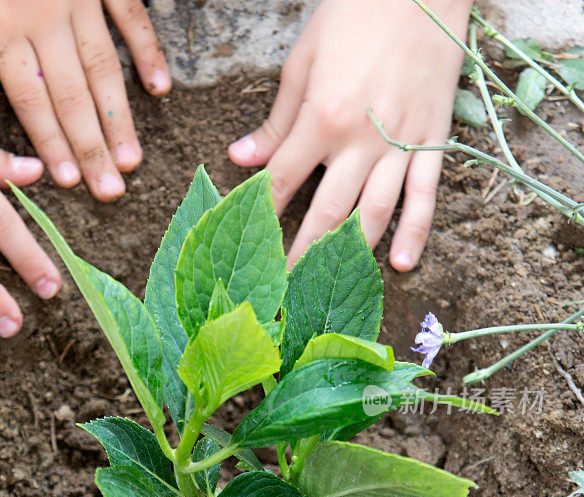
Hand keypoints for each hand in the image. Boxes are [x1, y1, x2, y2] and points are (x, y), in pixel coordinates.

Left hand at [0, 0, 170, 200]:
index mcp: (1, 26)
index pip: (30, 100)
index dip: (51, 144)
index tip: (69, 182)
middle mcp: (45, 20)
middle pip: (72, 98)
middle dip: (91, 148)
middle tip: (111, 191)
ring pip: (104, 70)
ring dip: (120, 118)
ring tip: (133, 160)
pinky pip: (129, 16)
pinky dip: (146, 52)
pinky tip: (158, 89)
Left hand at [228, 0, 472, 269]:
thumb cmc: (355, 13)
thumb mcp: (302, 61)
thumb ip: (275, 121)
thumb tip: (239, 158)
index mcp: (322, 118)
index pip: (280, 183)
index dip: (259, 217)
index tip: (245, 249)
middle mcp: (360, 141)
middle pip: (324, 214)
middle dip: (299, 257)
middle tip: (282, 292)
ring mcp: (401, 144)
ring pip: (374, 214)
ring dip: (350, 257)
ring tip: (330, 290)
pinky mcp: (434, 140)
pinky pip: (425, 195)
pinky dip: (415, 231)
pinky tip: (401, 264)